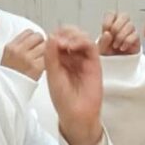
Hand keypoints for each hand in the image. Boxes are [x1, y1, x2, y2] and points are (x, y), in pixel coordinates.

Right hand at [1, 29, 45, 78]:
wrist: (9, 91)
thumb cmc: (10, 76)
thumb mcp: (7, 57)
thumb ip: (19, 46)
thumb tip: (33, 39)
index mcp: (10, 47)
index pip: (29, 32)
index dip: (34, 37)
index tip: (35, 44)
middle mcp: (18, 50)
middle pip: (38, 36)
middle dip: (42, 42)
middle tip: (41, 51)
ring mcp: (27, 58)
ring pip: (46, 45)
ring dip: (47, 50)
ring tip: (43, 58)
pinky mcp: (36, 67)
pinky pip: (48, 56)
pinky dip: (49, 60)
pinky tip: (45, 64)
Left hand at [44, 28, 103, 144]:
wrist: (76, 112)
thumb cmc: (63, 98)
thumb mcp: (52, 74)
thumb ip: (51, 56)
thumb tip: (51, 36)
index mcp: (59, 59)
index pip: (58, 39)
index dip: (55, 35)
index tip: (49, 38)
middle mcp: (71, 57)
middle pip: (70, 34)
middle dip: (65, 32)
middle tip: (58, 40)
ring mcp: (83, 58)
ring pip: (81, 37)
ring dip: (73, 35)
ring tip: (64, 44)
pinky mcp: (94, 62)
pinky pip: (91, 45)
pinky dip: (82, 41)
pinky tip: (72, 46)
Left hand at [97, 11, 140, 56]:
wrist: (116, 63)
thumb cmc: (108, 52)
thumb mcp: (101, 48)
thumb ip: (103, 41)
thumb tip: (107, 33)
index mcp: (112, 23)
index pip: (112, 13)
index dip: (108, 21)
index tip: (105, 31)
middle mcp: (122, 24)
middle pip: (125, 15)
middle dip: (116, 27)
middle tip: (112, 37)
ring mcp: (131, 31)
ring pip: (130, 25)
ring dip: (121, 36)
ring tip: (115, 46)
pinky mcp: (137, 38)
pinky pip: (135, 35)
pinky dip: (127, 42)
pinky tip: (122, 47)